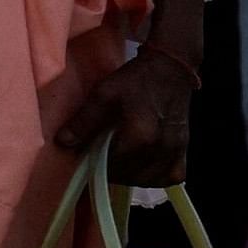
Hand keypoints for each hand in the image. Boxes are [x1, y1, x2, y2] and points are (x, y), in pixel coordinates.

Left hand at [56, 54, 197, 186]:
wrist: (171, 68)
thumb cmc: (136, 79)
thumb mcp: (103, 94)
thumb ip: (84, 121)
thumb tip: (63, 143)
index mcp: (141, 135)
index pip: (112, 166)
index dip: (95, 164)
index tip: (86, 156)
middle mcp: (161, 147)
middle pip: (130, 176)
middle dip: (111, 171)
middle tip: (100, 158)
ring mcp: (176, 150)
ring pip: (149, 180)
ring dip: (131, 177)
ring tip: (119, 162)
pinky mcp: (184, 149)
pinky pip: (171, 176)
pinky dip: (156, 177)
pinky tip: (142, 166)